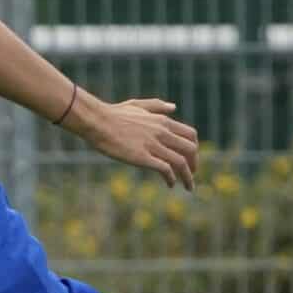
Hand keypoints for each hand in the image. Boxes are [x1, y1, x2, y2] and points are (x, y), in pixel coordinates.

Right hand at [78, 97, 198, 189]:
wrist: (97, 121)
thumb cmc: (114, 114)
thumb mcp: (138, 105)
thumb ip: (157, 106)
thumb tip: (174, 107)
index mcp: (163, 121)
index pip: (190, 135)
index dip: (194, 149)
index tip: (192, 159)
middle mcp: (162, 132)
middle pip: (190, 150)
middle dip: (194, 165)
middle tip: (192, 175)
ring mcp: (153, 145)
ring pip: (181, 162)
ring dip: (188, 177)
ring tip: (188, 187)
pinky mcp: (143, 157)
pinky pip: (165, 169)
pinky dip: (171, 178)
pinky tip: (170, 184)